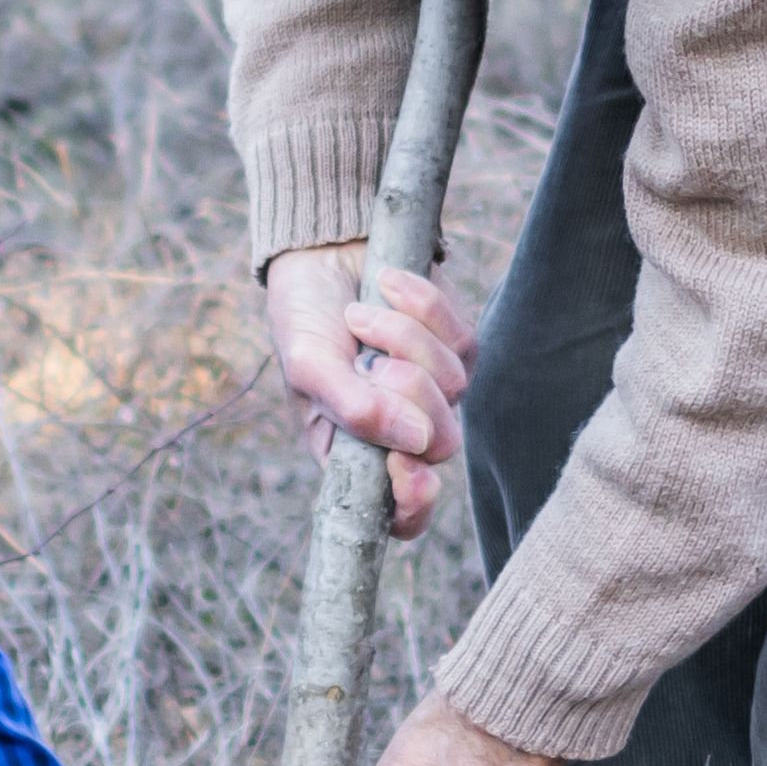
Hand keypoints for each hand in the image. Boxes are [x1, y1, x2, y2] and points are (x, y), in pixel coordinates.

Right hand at [259, 247, 475, 541]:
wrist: (322, 251)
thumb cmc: (304, 318)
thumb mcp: (308, 366)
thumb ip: (354, 410)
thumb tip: (416, 441)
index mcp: (358, 456)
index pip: (401, 514)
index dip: (412, 503)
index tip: (404, 467)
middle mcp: (402, 431)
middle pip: (440, 444)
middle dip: (405, 391)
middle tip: (366, 357)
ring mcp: (435, 390)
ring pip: (454, 386)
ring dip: (403, 338)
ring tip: (362, 314)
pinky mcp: (456, 344)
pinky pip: (462, 338)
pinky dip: (422, 306)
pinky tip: (388, 284)